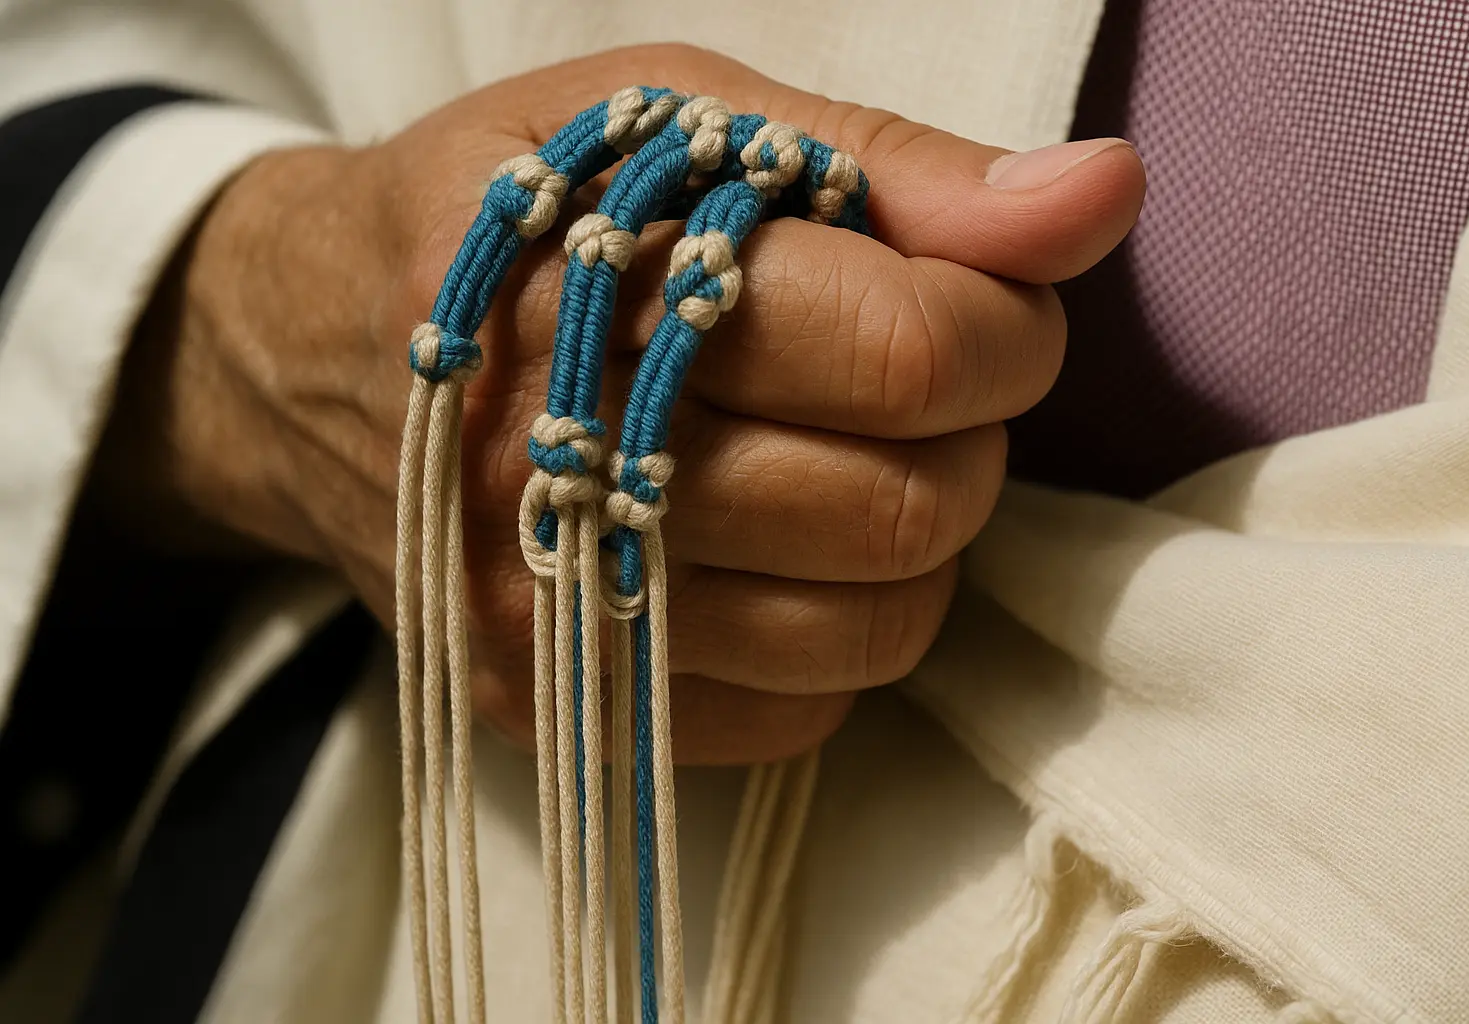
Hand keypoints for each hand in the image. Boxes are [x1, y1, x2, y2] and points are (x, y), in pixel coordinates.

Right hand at [110, 44, 1143, 762]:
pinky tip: (785, 551)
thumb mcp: (684, 124)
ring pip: (866, 633)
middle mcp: (568, 475)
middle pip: (903, 510)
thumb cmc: (512, 214)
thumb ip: (902, 167)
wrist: (306, 356)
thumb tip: (1104, 197)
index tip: (983, 305)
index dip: (1007, 329)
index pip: (910, 358)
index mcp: (609, 294)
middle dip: (968, 439)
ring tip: (854, 464)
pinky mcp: (556, 704)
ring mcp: (554, 615)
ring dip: (913, 544)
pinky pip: (794, 720)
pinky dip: (834, 635)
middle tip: (914, 385)